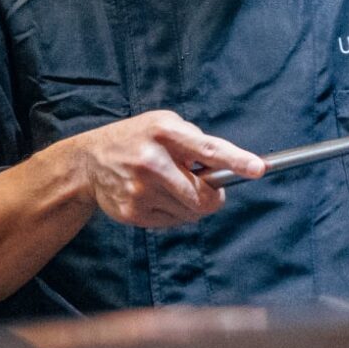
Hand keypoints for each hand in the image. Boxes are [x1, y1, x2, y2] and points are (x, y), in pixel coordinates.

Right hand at [60, 111, 265, 227]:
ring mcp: (140, 190)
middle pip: (203, 196)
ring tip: (173, 187)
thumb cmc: (138, 139)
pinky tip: (157, 196)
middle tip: (209, 188)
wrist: (89, 162)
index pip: (207, 149)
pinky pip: (173, 222)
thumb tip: (228, 167)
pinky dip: (174, 213)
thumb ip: (195, 142)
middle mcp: (151, 162)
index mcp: (164, 132)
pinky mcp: (132, 212)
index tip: (259, 168)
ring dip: (192, 204)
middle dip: (215, 197)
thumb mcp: (164, 124)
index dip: (236, 160)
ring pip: (191, 213)